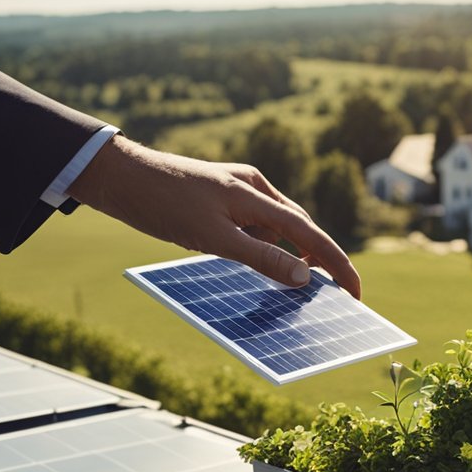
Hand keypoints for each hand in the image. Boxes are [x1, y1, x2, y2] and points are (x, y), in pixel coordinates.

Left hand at [68, 135, 360, 297]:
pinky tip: (261, 268)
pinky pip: (256, 228)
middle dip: (322, 262)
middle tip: (338, 296)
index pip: (311, 233)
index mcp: (256, 193)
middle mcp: (253, 188)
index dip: (338, 264)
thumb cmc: (161, 203)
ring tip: (301, 290)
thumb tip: (304, 278)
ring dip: (292, 257)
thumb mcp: (213, 238)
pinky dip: (265, 250)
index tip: (357, 292)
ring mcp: (237, 191)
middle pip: (301, 229)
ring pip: (278, 229)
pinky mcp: (221, 198)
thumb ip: (261, 258)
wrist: (115, 175)